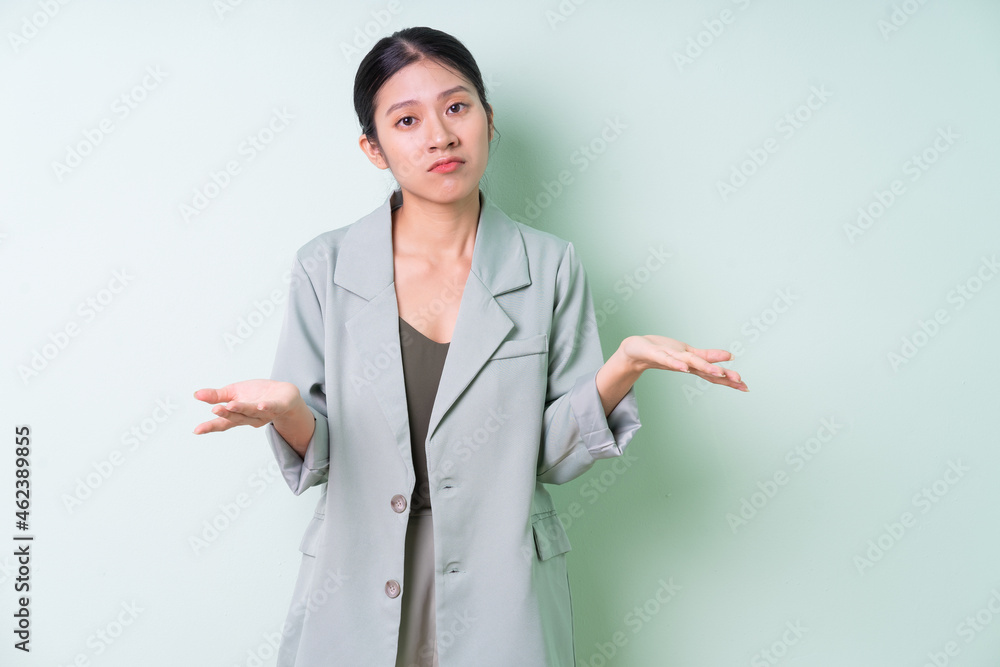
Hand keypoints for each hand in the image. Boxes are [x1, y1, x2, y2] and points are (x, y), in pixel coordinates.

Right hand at [192, 380, 303, 433]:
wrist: (284, 393)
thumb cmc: (257, 394)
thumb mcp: (234, 392)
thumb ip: (216, 395)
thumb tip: (196, 394)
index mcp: (239, 415)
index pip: (223, 423)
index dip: (210, 426)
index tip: (197, 430)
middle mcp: (251, 417)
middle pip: (237, 418)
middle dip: (226, 414)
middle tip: (215, 409)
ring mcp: (265, 413)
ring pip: (252, 412)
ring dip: (242, 409)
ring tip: (231, 405)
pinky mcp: (279, 406)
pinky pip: (272, 407)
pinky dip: (267, 407)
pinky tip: (261, 405)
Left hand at [620, 335, 747, 391]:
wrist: (635, 352)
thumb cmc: (662, 351)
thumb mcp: (689, 352)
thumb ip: (708, 356)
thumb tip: (729, 356)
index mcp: (692, 364)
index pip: (714, 373)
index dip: (729, 380)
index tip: (746, 387)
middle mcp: (685, 364)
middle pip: (706, 371)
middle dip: (723, 377)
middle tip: (740, 382)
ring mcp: (672, 359)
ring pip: (691, 364)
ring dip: (705, 368)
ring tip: (719, 373)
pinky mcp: (658, 354)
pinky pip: (668, 359)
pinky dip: (676, 363)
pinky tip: (685, 367)